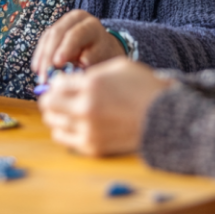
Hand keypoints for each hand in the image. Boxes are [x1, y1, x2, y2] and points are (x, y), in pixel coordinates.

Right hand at [31, 9, 125, 81]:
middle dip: (49, 56)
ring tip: (40, 76)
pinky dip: (40, 56)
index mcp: (91, 25)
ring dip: (42, 58)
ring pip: (48, 38)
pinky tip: (37, 68)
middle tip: (45, 75)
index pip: (76, 34)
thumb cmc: (103, 57)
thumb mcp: (101, 60)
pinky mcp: (53, 29)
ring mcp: (63, 22)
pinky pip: (43, 41)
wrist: (103, 50)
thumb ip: (87, 63)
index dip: (65, 49)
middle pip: (58, 33)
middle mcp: (76, 18)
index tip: (57, 63)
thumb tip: (69, 69)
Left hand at [38, 57, 171, 155]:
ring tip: (70, 112)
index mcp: (91, 84)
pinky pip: (64, 139)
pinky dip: (66, 131)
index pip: (55, 85)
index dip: (57, 84)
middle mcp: (86, 108)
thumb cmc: (143, 87)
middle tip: (61, 98)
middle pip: (48, 105)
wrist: (166, 117)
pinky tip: (78, 124)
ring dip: (57, 116)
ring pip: (53, 123)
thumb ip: (88, 72)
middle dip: (52, 100)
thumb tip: (62, 82)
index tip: (63, 85)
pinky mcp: (93, 147)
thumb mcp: (117, 67)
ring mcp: (89, 130)